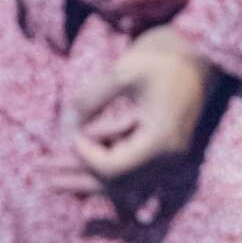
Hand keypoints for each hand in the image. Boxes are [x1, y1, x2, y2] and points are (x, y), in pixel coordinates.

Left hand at [45, 26, 219, 196]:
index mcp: (160, 140)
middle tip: (41, 174)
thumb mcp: (123, 73)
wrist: (199, 57)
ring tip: (54, 178)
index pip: (114, 167)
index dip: (86, 156)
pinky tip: (80, 171)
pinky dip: (104, 174)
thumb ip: (92, 99)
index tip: (70, 135)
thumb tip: (65, 127)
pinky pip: (131, 175)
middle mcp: (166, 158)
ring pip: (123, 185)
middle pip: (115, 184)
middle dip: (76, 179)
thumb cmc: (163, 59)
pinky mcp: (163, 154)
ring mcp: (167, 159)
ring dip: (87, 182)